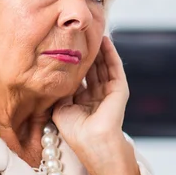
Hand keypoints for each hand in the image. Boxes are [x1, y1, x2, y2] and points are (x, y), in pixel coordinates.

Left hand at [52, 36, 146, 174]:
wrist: (94, 143)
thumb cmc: (76, 133)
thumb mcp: (60, 109)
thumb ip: (60, 92)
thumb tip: (55, 74)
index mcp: (83, 103)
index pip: (79, 78)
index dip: (73, 63)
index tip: (66, 46)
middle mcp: (96, 96)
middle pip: (92, 69)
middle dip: (86, 53)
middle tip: (80, 33)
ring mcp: (109, 92)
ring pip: (104, 66)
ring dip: (99, 50)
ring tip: (93, 32)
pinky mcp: (120, 89)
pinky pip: (115, 67)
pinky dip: (111, 54)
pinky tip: (106, 41)